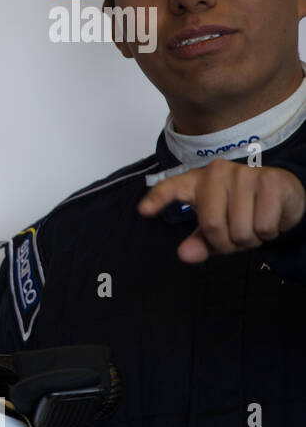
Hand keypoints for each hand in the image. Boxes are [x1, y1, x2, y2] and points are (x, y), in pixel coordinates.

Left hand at [138, 160, 305, 262]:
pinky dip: (268, 233)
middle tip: (235, 237)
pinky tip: (269, 219)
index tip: (143, 211)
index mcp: (195, 181)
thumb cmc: (242, 210)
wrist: (283, 195)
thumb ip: (199, 242)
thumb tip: (185, 255)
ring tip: (253, 225)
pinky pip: (264, 226)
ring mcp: (244, 174)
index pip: (170, 188)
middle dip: (226, 244)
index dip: (156, 200)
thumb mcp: (216, 227)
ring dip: (250, 239)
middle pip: (211, 225)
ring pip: (240, 230)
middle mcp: (217, 172)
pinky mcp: (270, 181)